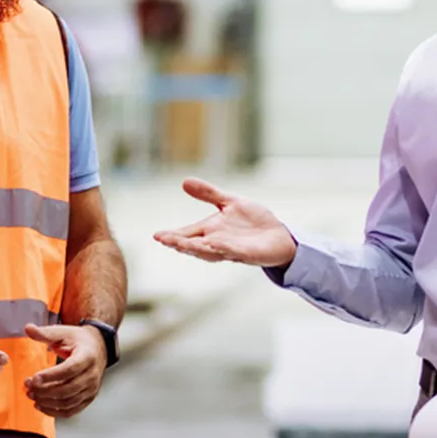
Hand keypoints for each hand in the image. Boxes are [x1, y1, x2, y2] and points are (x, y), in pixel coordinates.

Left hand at [23, 324, 105, 417]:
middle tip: (28, 387)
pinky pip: (71, 410)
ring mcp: (91, 388)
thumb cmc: (79, 340)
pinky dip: (55, 411)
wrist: (98, 347)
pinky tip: (41, 405)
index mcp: (87, 356)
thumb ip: (45, 333)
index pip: (69, 369)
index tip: (34, 378)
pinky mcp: (88, 398)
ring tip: (32, 395)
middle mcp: (92, 375)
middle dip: (45, 390)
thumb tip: (28, 328)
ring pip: (68, 401)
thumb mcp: (63, 332)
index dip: (51, 376)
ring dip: (47, 402)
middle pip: (68, 388)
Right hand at [152, 178, 295, 267]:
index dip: (173, 235)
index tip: (157, 235)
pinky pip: (234, 252)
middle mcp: (218, 242)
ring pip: (210, 251)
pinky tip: (216, 243)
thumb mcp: (230, 202)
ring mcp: (232, 250)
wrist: (279, 236)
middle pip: (194, 245)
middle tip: (164, 240)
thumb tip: (184, 182)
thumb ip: (209, 194)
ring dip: (196, 248)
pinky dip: (225, 249)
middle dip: (179, 243)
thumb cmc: (254, 222)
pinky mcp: (248, 255)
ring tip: (181, 244)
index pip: (188, 234)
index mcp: (211, 231)